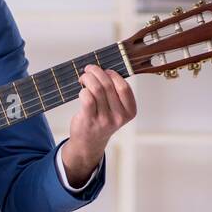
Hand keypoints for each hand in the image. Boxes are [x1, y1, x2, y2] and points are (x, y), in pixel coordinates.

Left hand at [63, 65, 136, 184]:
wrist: (89, 142)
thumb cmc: (102, 120)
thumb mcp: (116, 109)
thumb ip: (115, 92)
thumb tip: (103, 69)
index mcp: (129, 111)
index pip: (124, 87)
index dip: (113, 74)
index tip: (105, 70)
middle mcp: (119, 117)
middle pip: (108, 85)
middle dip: (97, 72)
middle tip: (89, 69)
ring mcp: (104, 120)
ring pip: (97, 89)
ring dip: (88, 78)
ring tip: (84, 77)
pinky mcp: (90, 120)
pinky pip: (87, 98)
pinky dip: (83, 90)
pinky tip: (82, 91)